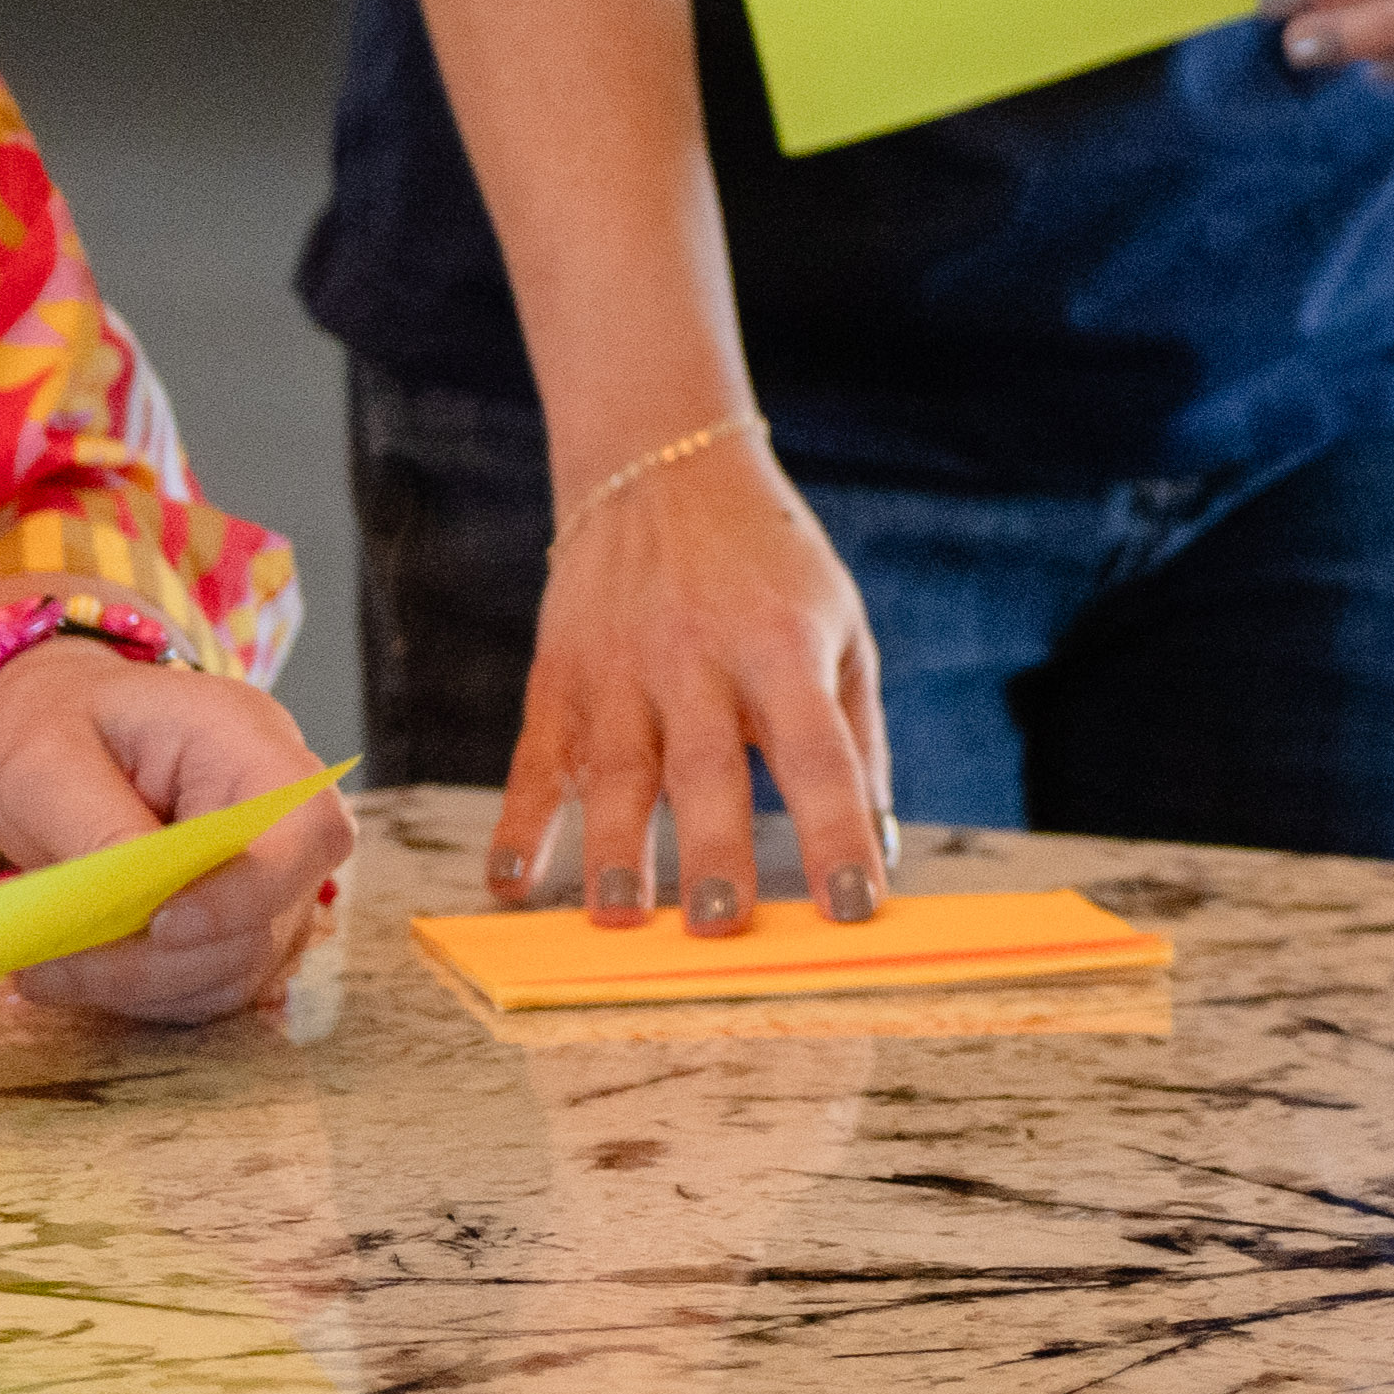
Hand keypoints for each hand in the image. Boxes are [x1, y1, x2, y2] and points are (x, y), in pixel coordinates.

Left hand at [0, 642, 353, 1025]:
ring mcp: (267, 876)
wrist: (51, 731)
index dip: (252, 892)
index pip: (306, 829)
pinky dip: (143, 994)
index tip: (161, 925)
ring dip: (140, 985)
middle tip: (48, 966)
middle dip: (160, 959)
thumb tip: (132, 903)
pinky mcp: (238, 925)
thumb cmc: (54, 725)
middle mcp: (279, 814)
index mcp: (249, 743)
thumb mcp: (47, 761)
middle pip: (271, 918)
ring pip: (240, 967)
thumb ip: (97, 829)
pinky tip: (79, 970)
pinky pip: (210, 985)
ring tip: (44, 968)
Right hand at [487, 423, 887, 933]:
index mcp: (783, 649)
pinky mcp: (559, 675)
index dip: (838, 832)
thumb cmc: (769, 564)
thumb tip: (880, 844)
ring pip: (614, 771)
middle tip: (719, 926)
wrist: (659, 466)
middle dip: (713, 851)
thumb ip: (858, 735)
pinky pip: (536, 758)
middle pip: (707, 768)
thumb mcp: (840, 625)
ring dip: (615, 850)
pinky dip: (520, 823)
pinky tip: (513, 881)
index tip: (858, 906)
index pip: (819, 754)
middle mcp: (698, 659)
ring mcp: (620, 669)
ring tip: (620, 919)